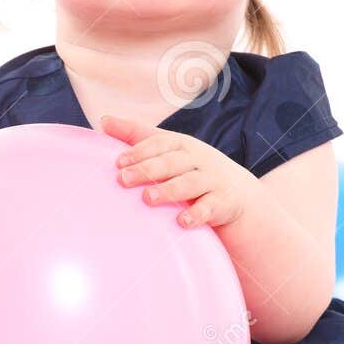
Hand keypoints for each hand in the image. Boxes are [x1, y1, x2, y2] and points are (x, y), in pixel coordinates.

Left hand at [99, 114, 247, 228]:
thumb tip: (104, 121)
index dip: (140, 151)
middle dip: (147, 170)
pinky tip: (181, 221)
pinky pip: (210, 208)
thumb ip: (137, 136)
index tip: (118, 162)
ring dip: (169, 190)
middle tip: (123, 180)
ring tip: (148, 198)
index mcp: (182, 145)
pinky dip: (196, 214)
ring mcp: (212, 180)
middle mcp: (198, 159)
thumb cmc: (193, 168)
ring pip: (190, 183)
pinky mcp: (223, 202)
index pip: (160, 143)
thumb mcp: (170, 150)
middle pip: (172, 162)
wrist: (239, 194)